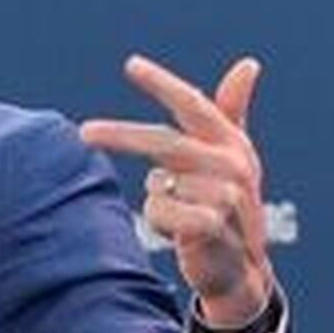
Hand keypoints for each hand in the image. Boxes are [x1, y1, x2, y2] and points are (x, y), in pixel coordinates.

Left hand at [80, 55, 273, 325]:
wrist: (241, 269)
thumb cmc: (228, 206)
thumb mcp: (231, 157)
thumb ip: (232, 111)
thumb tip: (250, 63)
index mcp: (231, 142)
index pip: (193, 105)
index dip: (162, 84)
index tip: (131, 64)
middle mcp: (231, 164)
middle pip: (163, 141)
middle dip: (120, 135)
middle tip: (83, 132)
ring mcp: (226, 195)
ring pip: (156, 184)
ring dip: (157, 201)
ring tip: (181, 215)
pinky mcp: (213, 224)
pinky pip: (159, 212)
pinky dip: (160, 223)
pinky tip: (182, 234)